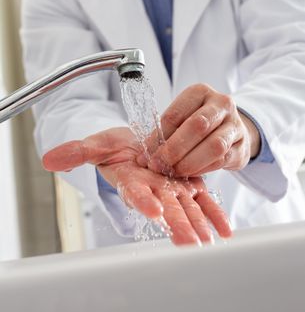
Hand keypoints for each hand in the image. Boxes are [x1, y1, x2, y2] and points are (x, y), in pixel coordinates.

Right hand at [43, 127, 231, 244]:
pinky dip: (213, 214)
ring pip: (186, 207)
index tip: (151, 209)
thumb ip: (77, 151)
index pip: (135, 192)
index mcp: (132, 180)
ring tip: (209, 242)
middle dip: (176, 224)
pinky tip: (225, 230)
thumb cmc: (118, 148)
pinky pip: (203, 200)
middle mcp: (154, 190)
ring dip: (198, 224)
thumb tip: (49, 159)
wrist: (139, 147)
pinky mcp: (189, 185)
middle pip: (165, 207)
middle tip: (189, 243)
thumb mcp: (97, 144)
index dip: (142, 199)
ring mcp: (173, 189)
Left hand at [137, 84, 260, 176]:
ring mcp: (235, 125)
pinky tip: (189, 173)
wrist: (231, 128)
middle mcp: (221, 104)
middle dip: (173, 150)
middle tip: (157, 165)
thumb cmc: (199, 123)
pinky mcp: (242, 146)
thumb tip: (143, 155)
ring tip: (173, 172)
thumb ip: (165, 132)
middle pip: (197, 126)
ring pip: (214, 145)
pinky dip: (202, 169)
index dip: (157, 137)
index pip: (175, 114)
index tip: (145, 154)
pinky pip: (222, 160)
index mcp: (200, 92)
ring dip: (189, 162)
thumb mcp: (182, 118)